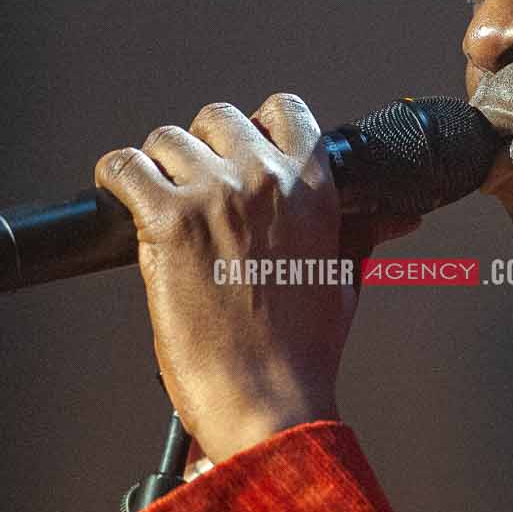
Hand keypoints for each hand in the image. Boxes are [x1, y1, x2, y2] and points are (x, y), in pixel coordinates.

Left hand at [97, 94, 413, 461]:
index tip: (238, 154)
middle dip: (201, 149)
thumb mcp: (343, 280)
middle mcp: (265, 180)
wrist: (268, 400)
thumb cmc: (302, 353)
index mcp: (313, 188)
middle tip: (194, 191)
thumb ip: (360, 235)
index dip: (254, 128)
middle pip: (217, 119)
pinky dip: (115, 177)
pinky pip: (124, 167)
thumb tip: (398, 218)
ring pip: (167, 141)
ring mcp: (215, 196)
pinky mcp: (168, 222)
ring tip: (158, 206)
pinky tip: (119, 198)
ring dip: (158, 168)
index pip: (283, 111)